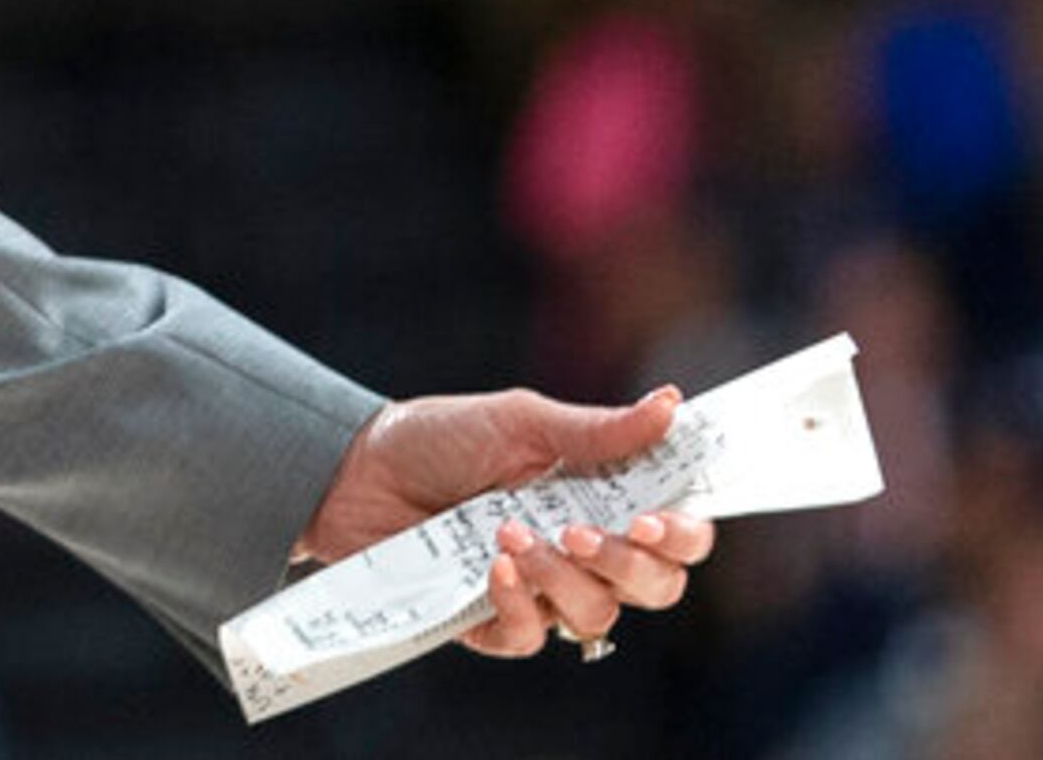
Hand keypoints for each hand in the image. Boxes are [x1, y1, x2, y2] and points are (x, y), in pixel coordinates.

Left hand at [299, 386, 715, 659]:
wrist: (358, 470)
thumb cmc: (442, 436)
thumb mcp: (519, 420)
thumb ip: (596, 429)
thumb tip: (670, 404)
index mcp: (604, 497)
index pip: (677, 534)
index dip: (685, 535)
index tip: (655, 519)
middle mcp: (583, 550)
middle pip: (655, 588)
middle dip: (632, 566)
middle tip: (586, 531)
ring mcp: (541, 589)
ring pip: (597, 615)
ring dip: (563, 577)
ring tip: (513, 533)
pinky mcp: (493, 620)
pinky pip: (532, 638)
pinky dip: (520, 605)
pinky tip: (494, 568)